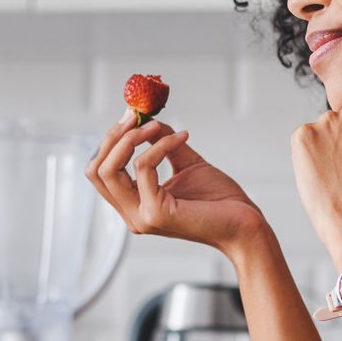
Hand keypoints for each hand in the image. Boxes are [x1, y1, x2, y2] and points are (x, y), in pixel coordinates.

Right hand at [86, 113, 265, 256]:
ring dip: (131, 139)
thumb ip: (163, 144)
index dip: (110, 142)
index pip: (100, 172)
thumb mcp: (186, 164)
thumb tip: (147, 120)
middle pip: (96, 170)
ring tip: (155, 125)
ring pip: (110, 170)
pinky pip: (143, 167)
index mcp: (134, 205)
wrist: (245, 224)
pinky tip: (182, 137)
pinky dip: (159, 146)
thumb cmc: (219, 200)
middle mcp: (132, 215)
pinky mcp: (156, 213)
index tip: (130, 116)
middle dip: (113, 137)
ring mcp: (141, 217)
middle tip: (135, 117)